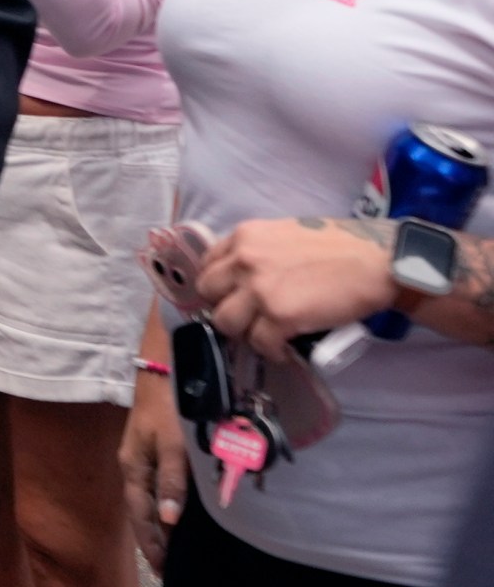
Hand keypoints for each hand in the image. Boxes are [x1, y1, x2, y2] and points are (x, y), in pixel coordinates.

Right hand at [119, 362, 186, 572]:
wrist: (163, 364)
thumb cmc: (168, 404)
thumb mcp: (172, 443)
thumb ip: (172, 480)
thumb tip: (169, 521)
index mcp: (133, 469)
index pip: (141, 516)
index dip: (152, 543)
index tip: (164, 571)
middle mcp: (133, 466)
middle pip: (142, 511)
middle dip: (154, 539)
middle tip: (170, 567)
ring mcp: (141, 456)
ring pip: (149, 498)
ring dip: (160, 523)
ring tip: (175, 547)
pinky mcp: (153, 446)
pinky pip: (157, 485)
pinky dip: (165, 503)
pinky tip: (177, 509)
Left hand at [198, 217, 397, 359]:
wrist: (379, 260)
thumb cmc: (342, 246)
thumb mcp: (286, 234)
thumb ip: (261, 251)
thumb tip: (247, 275)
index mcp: (245, 236)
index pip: (207, 264)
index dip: (219, 285)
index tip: (232, 296)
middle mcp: (244, 259)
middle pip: (208, 293)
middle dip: (225, 307)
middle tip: (248, 317)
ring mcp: (259, 288)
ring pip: (225, 322)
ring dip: (244, 332)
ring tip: (266, 334)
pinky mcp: (279, 316)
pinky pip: (259, 343)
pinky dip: (271, 351)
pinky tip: (284, 349)